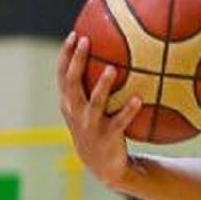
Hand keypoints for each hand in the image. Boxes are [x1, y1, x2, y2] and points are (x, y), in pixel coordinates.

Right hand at [57, 32, 141, 189]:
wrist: (102, 165)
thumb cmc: (99, 128)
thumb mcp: (91, 108)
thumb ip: (95, 85)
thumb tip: (117, 53)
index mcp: (70, 103)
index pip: (62, 75)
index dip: (66, 55)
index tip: (75, 34)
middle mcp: (76, 112)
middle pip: (72, 83)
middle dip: (77, 61)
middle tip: (86, 41)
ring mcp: (90, 125)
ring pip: (94, 102)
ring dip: (103, 85)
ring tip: (112, 69)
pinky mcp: (107, 137)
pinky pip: (119, 122)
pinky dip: (128, 111)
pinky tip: (138, 99)